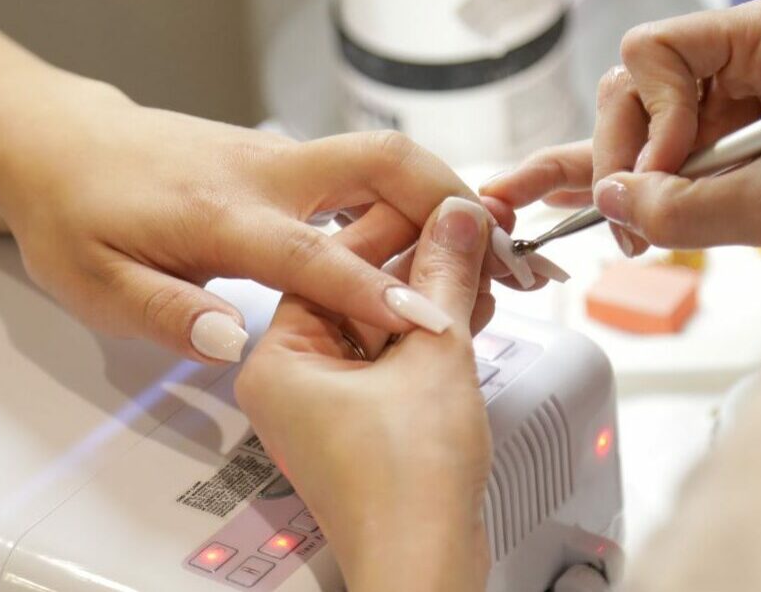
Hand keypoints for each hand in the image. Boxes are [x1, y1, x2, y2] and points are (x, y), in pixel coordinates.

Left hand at [0, 69, 489, 361]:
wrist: (62, 142)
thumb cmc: (76, 214)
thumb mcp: (94, 282)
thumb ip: (165, 312)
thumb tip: (232, 339)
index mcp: (220, 213)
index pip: (314, 254)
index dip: (377, 291)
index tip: (435, 322)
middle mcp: (265, 172)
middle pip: (380, 161)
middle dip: (450, 198)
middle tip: (502, 249)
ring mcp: (281, 157)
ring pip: (382, 157)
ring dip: (442, 194)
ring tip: (489, 246)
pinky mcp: (286, 158)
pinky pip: (364, 170)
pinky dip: (411, 196)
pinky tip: (431, 234)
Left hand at [235, 196, 492, 591]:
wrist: (426, 566)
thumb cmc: (406, 485)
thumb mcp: (433, 356)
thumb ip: (443, 276)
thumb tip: (456, 218)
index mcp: (279, 358)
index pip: (331, 263)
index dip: (394, 227)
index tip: (437, 204)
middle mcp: (293, 378)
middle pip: (357, 291)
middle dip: (420, 266)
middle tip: (468, 235)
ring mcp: (327, 402)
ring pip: (380, 324)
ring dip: (432, 298)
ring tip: (481, 269)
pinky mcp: (361, 421)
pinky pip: (392, 357)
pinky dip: (430, 334)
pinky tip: (470, 308)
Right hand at [483, 0, 760, 278]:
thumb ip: (680, 207)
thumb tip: (609, 199)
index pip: (655, 50)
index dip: (646, 117)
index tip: (664, 175)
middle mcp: (743, 52)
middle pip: (635, 87)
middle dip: (625, 156)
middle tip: (628, 220)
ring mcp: (730, 92)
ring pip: (638, 122)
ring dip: (625, 177)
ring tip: (617, 227)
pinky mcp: (725, 131)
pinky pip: (660, 149)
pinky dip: (633, 179)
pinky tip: (579, 197)